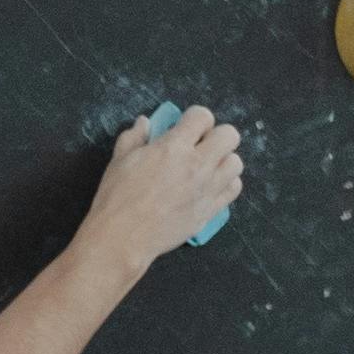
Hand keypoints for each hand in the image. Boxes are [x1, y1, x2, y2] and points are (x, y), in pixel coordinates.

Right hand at [76, 104, 241, 264]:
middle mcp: (198, 164)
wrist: (124, 237)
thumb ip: (134, 137)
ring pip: (236, 163)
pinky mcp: (210, 210)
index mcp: (174, 147)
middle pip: (229, 136)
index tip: (185, 128)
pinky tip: (210, 186)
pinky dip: (226, 184)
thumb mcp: (119, 159)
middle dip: (215, 136)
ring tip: (206, 168)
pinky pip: (234, 189)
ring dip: (223, 160)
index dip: (194, 118)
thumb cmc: (117, 196)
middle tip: (199, 146)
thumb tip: (144, 122)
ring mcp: (208, 189)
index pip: (203, 116)